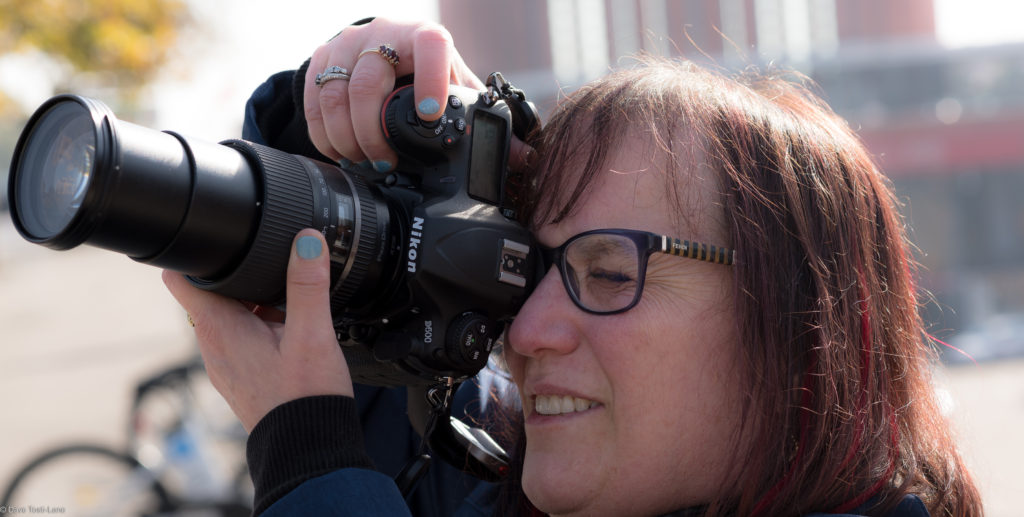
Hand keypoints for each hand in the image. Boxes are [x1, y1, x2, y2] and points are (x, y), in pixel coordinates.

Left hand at [162, 230, 351, 431]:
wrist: (309, 448)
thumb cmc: (304, 396)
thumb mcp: (311, 333)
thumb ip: (308, 284)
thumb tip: (307, 241)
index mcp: (218, 327)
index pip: (181, 278)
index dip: (193, 253)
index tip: (213, 237)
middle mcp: (213, 346)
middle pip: (212, 293)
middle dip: (238, 276)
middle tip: (274, 269)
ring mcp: (226, 364)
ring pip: (231, 316)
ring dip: (255, 304)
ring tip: (290, 306)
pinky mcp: (243, 377)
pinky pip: (245, 338)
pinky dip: (263, 327)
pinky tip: (293, 333)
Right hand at [304, 18, 483, 171]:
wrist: (382, 50)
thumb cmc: (424, 72)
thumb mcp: (454, 86)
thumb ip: (483, 117)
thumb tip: (522, 156)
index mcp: (424, 37)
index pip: (429, 48)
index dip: (429, 81)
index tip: (431, 116)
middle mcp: (383, 34)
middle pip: (368, 83)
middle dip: (374, 133)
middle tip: (386, 162)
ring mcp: (347, 45)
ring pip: (336, 96)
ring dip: (348, 139)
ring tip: (364, 163)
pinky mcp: (320, 60)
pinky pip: (314, 103)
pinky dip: (325, 136)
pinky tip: (342, 154)